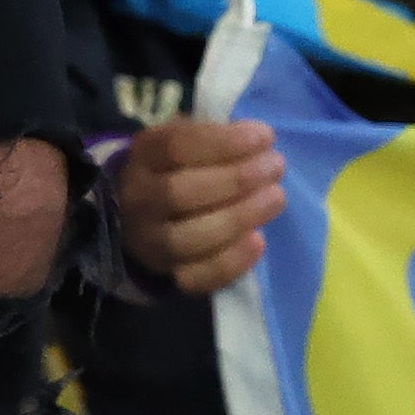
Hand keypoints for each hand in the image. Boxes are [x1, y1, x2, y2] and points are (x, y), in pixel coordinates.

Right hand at [111, 117, 286, 294]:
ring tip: (276, 198)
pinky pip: (196, 277)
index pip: (175, 147)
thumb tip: (259, 141)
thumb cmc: (179, 167)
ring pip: (188, 238)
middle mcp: (139, 200)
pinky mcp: (168, 274)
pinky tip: (258, 241)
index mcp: (143, 157)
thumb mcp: (185, 139)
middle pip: (179, 193)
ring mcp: (150, 241)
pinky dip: (231, 262)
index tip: (264, 137)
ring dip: (239, 218)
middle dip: (236, 180)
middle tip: (275, 167)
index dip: (223, 143)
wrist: (145, 215)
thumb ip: (215, 137)